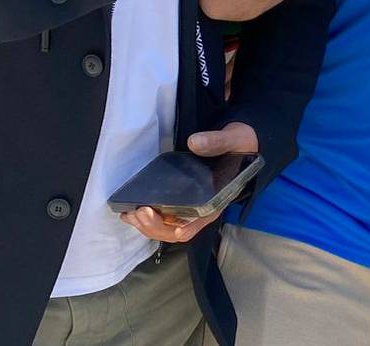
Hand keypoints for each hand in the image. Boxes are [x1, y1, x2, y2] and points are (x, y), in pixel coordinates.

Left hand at [121, 122, 258, 243]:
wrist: (239, 142)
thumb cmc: (240, 145)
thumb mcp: (235, 139)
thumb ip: (218, 141)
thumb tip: (194, 142)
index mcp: (216, 201)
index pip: (196, 224)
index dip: (178, 227)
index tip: (160, 219)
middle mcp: (201, 209)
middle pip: (175, 231)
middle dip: (154, 226)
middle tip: (137, 211)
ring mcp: (188, 206)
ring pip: (165, 227)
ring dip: (145, 225)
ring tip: (128, 213)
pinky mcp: (179, 198)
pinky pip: (161, 216)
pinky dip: (145, 217)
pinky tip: (130, 209)